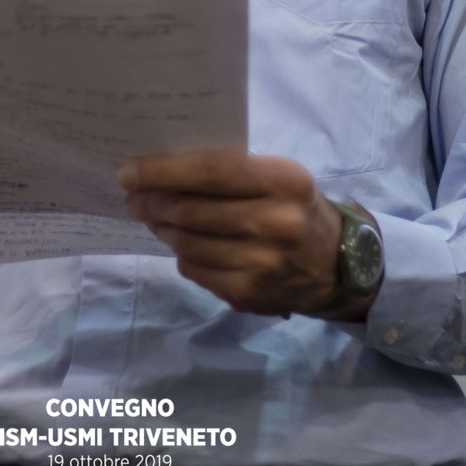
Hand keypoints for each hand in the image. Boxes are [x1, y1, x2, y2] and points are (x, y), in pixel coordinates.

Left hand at [120, 151, 347, 317]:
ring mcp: (261, 264)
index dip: (163, 171)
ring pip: (186, 243)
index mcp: (283, 181)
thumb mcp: (277, 176)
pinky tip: (181, 243)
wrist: (335, 265)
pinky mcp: (248, 295)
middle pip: (190, 211)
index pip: (210, 172)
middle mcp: (275, 223)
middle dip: (151, 202)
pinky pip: (194, 270)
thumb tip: (163, 170)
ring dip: (160, 228)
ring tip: (153, 217)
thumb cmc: (294, 206)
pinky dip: (181, 254)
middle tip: (133, 196)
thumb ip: (231, 170)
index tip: (129, 171)